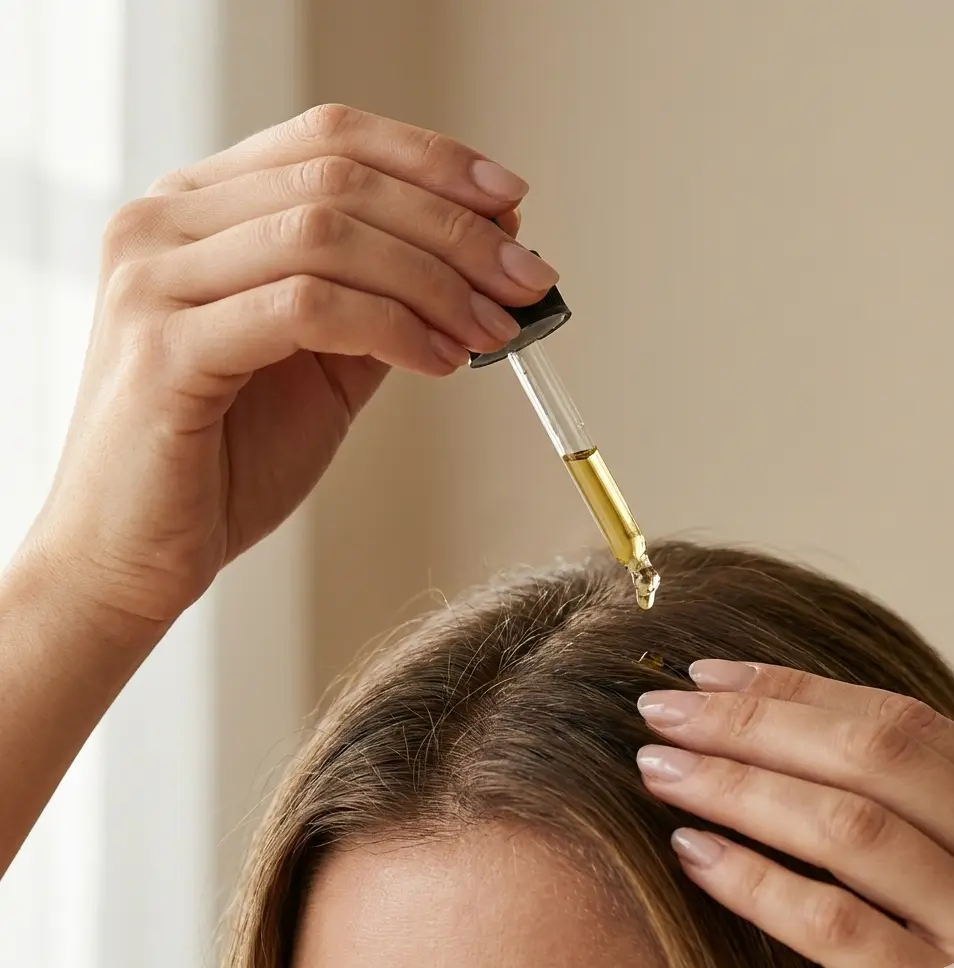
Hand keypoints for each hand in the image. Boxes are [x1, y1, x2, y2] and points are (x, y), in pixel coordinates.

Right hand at [33, 104, 558, 624]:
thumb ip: (383, 301)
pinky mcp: (164, 347)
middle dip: (456, 230)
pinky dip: (391, 327)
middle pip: (339, 178)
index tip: (512, 203)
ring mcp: (154, 278)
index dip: (433, 162)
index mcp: (200, 209)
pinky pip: (307, 307)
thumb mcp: (323, 363)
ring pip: (327, 233)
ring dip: (435, 281)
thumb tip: (484, 252)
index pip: (329, 138)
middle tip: (527, 279)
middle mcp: (164, 222)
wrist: (134, 552)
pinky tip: (438, 361)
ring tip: (493, 330)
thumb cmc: (225, 460)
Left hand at [635, 662, 953, 967]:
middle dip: (750, 723)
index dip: (796, 689)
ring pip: (846, 829)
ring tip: (660, 769)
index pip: (901, 723)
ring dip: (737, 787)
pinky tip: (693, 851)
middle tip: (661, 712)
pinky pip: (838, 928)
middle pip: (867, 758)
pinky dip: (757, 882)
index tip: (706, 674)